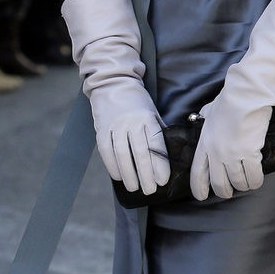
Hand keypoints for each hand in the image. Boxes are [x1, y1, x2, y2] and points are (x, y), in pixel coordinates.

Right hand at [61, 0, 169, 196]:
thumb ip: (160, 132)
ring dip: (129, 174)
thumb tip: (173, 155)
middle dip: (146, 174)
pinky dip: (112, 166)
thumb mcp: (153, 113)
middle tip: (151, 190)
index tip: (163, 180)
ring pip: (122, 154)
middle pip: (139, 152)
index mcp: (147, 118)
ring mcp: (114, 126)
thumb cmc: (138, 102)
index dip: (159, 164)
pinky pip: (106, 151)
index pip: (155, 144)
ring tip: (136, 188)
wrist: (113, 83)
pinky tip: (119, 177)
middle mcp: (131, 122)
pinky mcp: (101, 129)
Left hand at [190, 92, 270, 200]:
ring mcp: (232, 156)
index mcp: (204, 144)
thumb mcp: (209, 111)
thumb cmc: (228, 102)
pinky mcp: (249, 155)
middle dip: (224, 191)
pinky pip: (253, 176)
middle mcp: (216, 154)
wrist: (244, 99)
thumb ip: (205, 118)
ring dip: (242, 186)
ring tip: (246, 184)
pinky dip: (255, 181)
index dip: (199, 187)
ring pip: (237, 182)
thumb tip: (203, 116)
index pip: (198, 172)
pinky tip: (256, 181)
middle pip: (218, 183)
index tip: (201, 196)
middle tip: (229, 192)